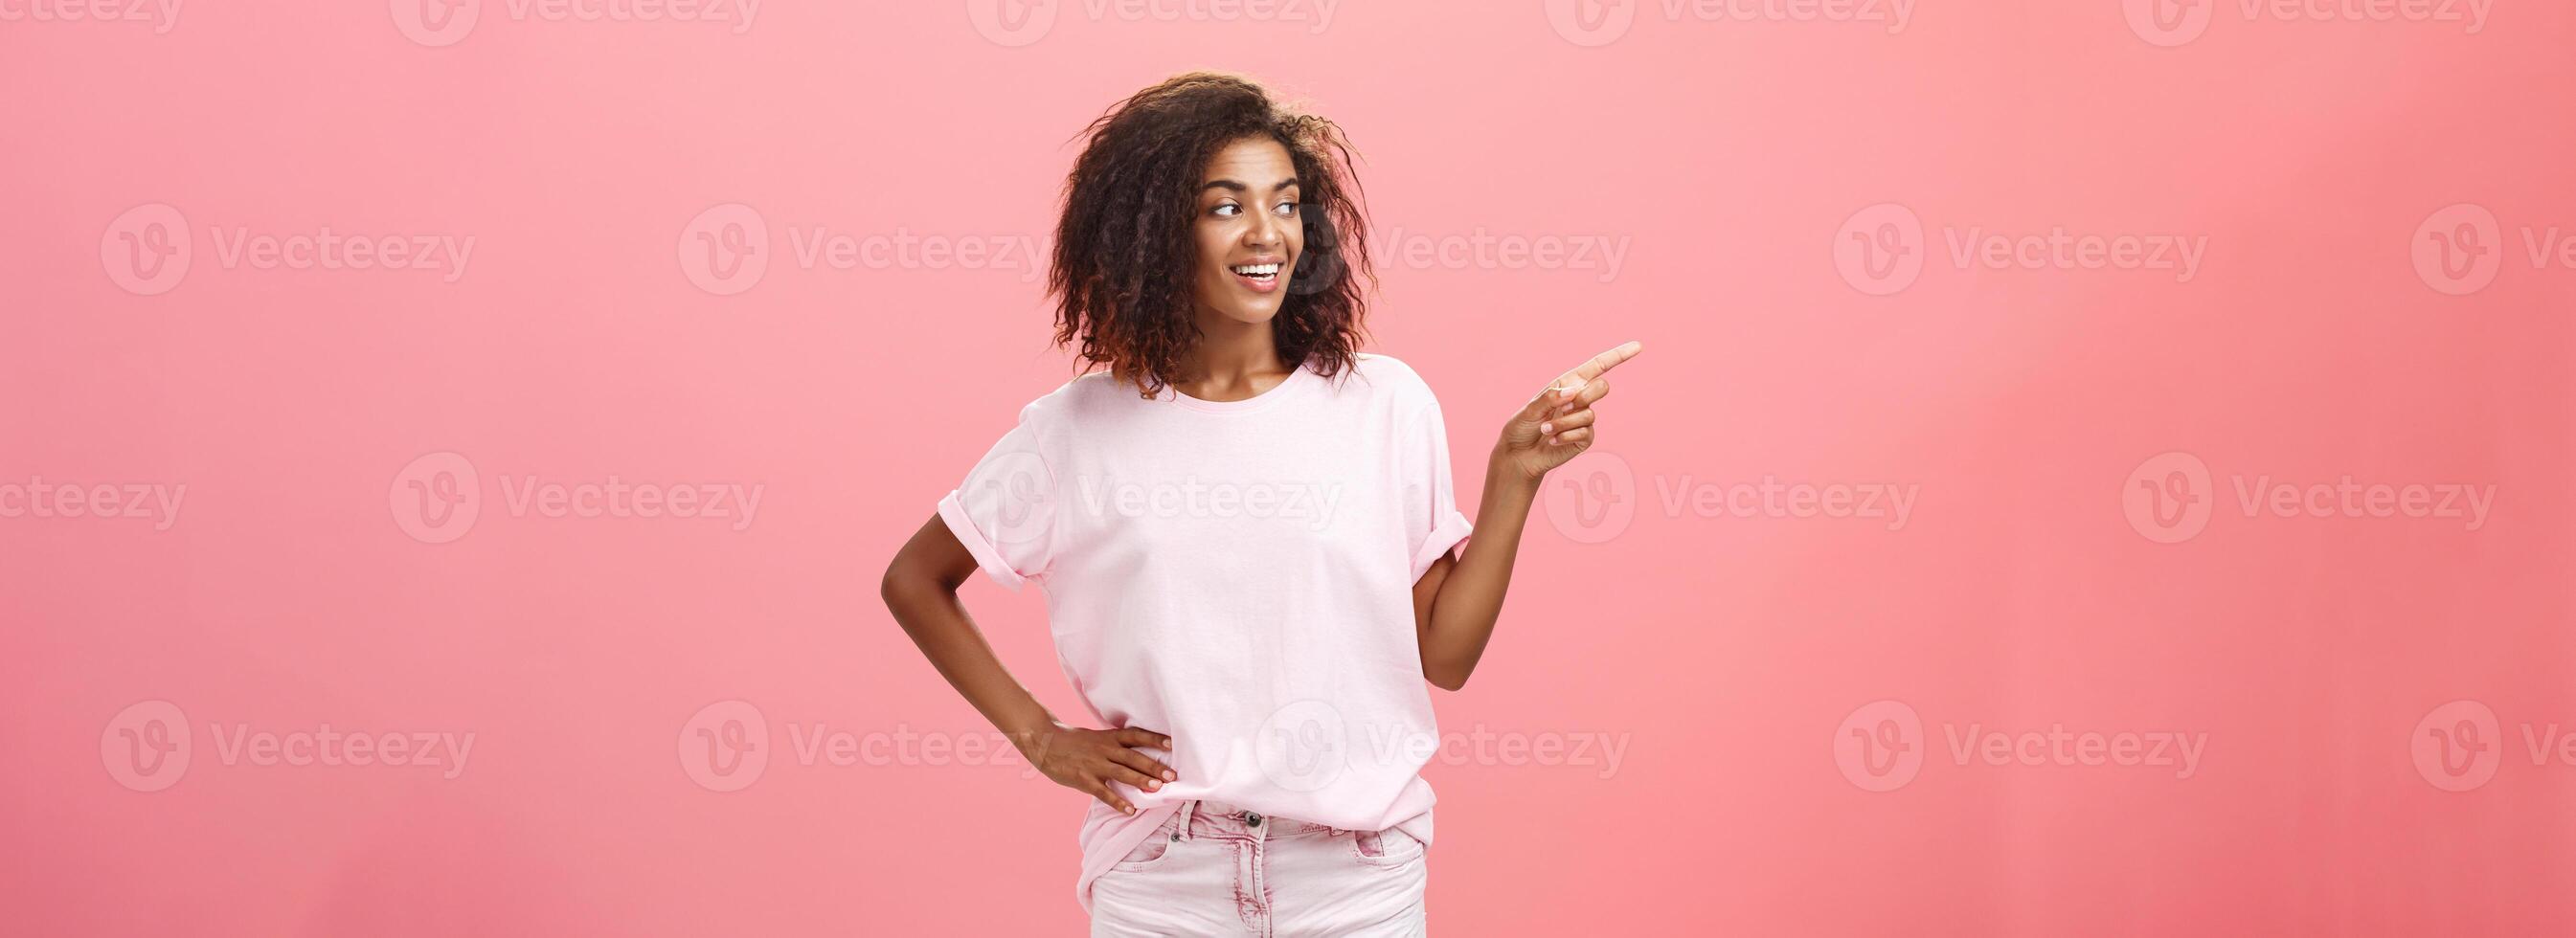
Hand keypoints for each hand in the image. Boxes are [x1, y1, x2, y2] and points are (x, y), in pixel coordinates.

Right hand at [1014, 722, 1177, 815]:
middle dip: (1154, 766)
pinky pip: (1103, 792)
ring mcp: (1094, 764)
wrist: (1045, 743)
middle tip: (1172, 775)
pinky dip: (1117, 801)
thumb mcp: (1097, 738)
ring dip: (1140, 780)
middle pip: (1133, 757)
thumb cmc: (1074, 742)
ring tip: (1157, 789)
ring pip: (1121, 773)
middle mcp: (1104, 749)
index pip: (1136, 735)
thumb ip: (1116, 745)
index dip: (1154, 739)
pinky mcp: (1083, 779)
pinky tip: (1130, 810)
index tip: (1172, 744)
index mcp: (1109, 737)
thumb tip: (1139, 756)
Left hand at [1495, 340, 1643, 480]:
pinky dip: (1565, 436)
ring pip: (1589, 414)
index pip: (1598, 366)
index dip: (1618, 355)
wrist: (1519, 454)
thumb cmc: (1522, 427)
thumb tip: (1574, 392)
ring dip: (1564, 423)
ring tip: (1545, 430)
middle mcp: (1580, 399)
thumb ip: (1550, 398)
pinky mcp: (1585, 439)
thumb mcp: (1531, 408)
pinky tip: (1552, 441)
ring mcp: (1584, 419)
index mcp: (1569, 383)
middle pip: (1602, 387)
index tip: (1638, 346)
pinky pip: (1584, 433)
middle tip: (1563, 408)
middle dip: (1585, 396)